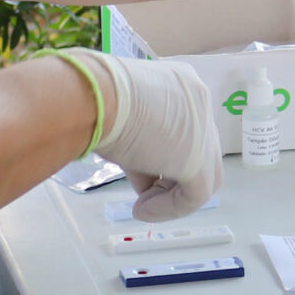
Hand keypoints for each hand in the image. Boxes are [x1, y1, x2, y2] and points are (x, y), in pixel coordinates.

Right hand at [68, 51, 222, 220]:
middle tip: (144, 189)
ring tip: (142, 205)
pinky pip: (194, 195)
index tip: (137, 169)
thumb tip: (142, 174)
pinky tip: (143, 211)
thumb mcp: (120, 117)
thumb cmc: (93, 98)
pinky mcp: (198, 162)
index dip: (163, 153)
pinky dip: (169, 208)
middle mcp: (200, 102)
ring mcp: (203, 131)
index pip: (183, 127)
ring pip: (203, 173)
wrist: (91, 97)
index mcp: (182, 84)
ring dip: (172, 195)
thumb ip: (138, 141)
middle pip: (198, 149)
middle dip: (171, 175)